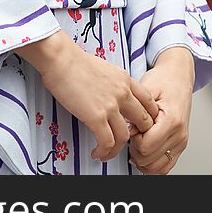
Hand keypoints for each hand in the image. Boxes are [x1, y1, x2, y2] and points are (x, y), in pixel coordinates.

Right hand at [19, 32, 159, 161]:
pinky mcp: (96, 117)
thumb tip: (111, 95)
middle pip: (144, 121)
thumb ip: (114, 83)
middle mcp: (123, 93)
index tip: (139, 126)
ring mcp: (111, 106)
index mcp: (125, 80)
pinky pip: (107, 142)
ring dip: (117, 150)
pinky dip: (104, 152)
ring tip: (107, 153)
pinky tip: (97, 153)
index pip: (149, 102)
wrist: (62, 59)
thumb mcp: (105, 68)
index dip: (148, 117)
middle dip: (138, 136)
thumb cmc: (75, 62)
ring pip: (125, 137)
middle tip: (127, 143)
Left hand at [129, 46, 194, 174]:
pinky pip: (165, 167)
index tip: (131, 128)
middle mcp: (179, 134)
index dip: (132, 140)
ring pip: (156, 168)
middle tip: (134, 133)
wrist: (178, 76)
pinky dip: (151, 164)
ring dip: (142, 159)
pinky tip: (144, 152)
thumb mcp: (146, 90)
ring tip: (138, 142)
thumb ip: (137, 111)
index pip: (145, 146)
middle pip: (148, 159)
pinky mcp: (180, 145)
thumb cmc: (163, 80)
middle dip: (135, 149)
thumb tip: (127, 131)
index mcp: (172, 120)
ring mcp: (181, 142)